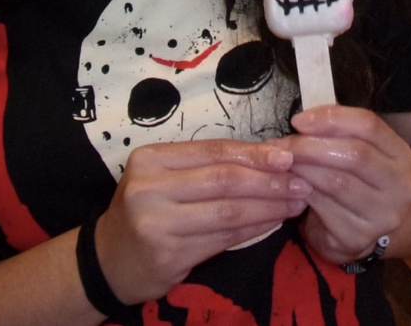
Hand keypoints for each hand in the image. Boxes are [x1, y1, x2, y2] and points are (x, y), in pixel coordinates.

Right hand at [94, 139, 311, 304]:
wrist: (110, 259)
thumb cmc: (147, 210)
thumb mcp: (165, 178)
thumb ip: (206, 167)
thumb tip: (267, 154)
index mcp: (150, 159)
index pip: (212, 150)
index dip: (253, 153)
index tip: (287, 155)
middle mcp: (149, 187)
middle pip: (223, 179)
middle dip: (267, 180)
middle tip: (300, 181)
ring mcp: (156, 223)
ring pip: (227, 211)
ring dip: (267, 206)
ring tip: (294, 202)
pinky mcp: (168, 255)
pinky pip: (222, 238)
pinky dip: (253, 229)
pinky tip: (272, 222)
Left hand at [279, 105, 410, 263]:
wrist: (359, 230)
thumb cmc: (352, 180)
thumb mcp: (352, 150)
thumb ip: (336, 132)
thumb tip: (304, 120)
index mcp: (399, 154)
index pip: (369, 125)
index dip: (332, 118)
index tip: (299, 121)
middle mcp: (400, 185)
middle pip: (355, 154)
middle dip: (311, 146)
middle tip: (283, 145)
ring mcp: (383, 214)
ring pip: (337, 182)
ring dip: (303, 168)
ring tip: (283, 163)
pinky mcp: (359, 236)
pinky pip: (324, 207)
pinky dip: (301, 192)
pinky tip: (290, 185)